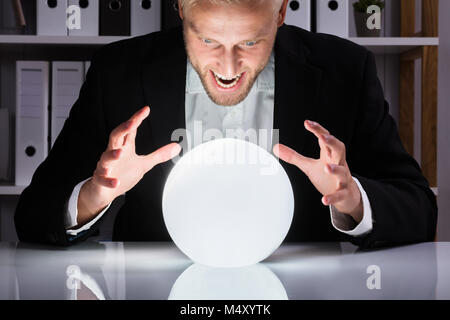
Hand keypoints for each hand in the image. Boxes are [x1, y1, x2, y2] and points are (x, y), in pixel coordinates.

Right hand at [77, 106, 180, 225]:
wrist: (103, 192)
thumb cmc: (122, 174)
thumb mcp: (144, 164)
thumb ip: (159, 155)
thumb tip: (177, 147)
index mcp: (124, 147)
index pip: (130, 130)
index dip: (136, 119)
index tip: (146, 110)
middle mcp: (113, 153)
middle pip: (115, 137)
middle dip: (123, 129)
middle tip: (132, 122)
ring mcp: (105, 166)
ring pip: (105, 157)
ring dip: (112, 155)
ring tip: (120, 153)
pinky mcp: (100, 180)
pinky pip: (102, 178)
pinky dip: (108, 180)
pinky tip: (115, 181)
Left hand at [273, 120, 362, 222]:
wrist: (347, 194)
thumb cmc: (327, 176)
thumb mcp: (309, 165)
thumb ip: (294, 156)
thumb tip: (276, 147)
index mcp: (329, 155)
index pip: (325, 139)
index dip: (317, 130)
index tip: (307, 123)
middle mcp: (338, 163)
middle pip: (339, 149)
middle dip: (332, 142)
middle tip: (323, 137)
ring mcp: (342, 178)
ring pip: (342, 171)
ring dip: (335, 169)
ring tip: (327, 168)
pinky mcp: (343, 193)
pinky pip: (339, 194)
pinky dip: (332, 197)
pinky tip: (324, 200)